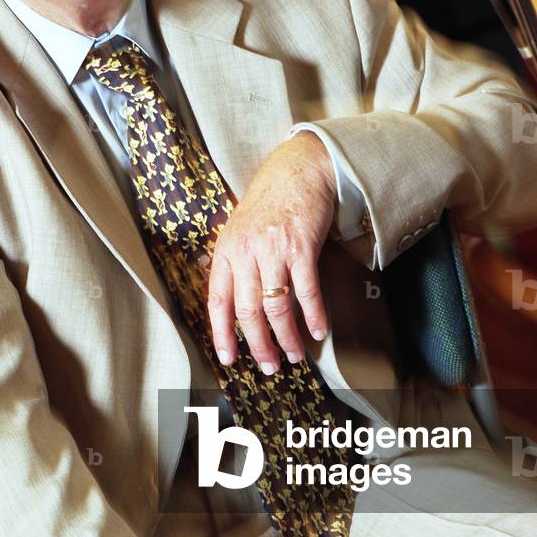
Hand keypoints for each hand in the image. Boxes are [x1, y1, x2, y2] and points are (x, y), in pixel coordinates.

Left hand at [206, 131, 337, 373]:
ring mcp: (273, 249)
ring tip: (295, 355)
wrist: (298, 171)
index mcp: (227, 249)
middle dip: (258, 344)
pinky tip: (319, 331)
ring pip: (276, 306)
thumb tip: (231, 301)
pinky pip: (306, 291)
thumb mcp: (239, 228)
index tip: (228, 358)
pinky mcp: (301, 247)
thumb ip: (235, 261)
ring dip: (286, 337)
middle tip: (270, 366)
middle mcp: (246, 251)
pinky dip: (314, 315)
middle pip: (247, 310)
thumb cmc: (269, 201)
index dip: (221, 333)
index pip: (218, 299)